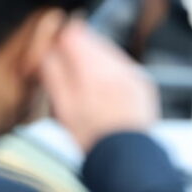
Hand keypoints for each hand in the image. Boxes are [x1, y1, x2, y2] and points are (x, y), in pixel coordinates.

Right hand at [40, 20, 159, 152]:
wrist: (127, 157)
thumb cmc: (93, 137)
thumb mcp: (63, 107)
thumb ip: (54, 73)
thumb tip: (48, 49)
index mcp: (93, 73)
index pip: (74, 34)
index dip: (61, 40)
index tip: (56, 49)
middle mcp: (117, 69)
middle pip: (93, 40)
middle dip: (79, 52)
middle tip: (71, 74)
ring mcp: (133, 75)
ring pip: (108, 52)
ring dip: (96, 62)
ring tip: (89, 88)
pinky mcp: (143, 84)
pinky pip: (124, 68)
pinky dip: (112, 74)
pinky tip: (106, 94)